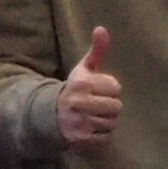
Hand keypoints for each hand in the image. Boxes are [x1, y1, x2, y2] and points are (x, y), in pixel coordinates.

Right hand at [58, 27, 121, 150]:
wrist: (51, 115)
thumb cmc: (75, 89)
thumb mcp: (84, 69)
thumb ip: (97, 50)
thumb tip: (101, 28)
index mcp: (81, 83)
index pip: (115, 87)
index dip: (110, 89)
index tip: (99, 90)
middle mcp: (78, 102)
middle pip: (116, 106)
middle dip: (110, 106)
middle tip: (98, 105)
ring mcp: (78, 122)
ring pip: (112, 123)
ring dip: (107, 121)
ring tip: (94, 116)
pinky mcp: (80, 139)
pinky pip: (105, 138)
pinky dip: (102, 135)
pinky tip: (91, 128)